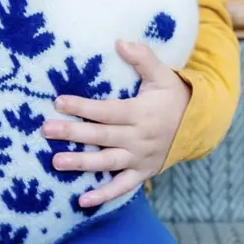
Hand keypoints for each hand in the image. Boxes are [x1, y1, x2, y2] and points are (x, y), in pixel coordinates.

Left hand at [42, 41, 190, 206]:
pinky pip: (122, 187)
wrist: (198, 124)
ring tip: (56, 162)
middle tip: (45, 130)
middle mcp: (139, 138)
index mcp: (141, 113)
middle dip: (72, 133)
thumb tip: (121, 42)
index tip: (58, 102)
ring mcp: (140, 158)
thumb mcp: (162, 73)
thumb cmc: (172, 95)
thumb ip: (142, 57)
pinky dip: (104, 195)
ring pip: (107, 163)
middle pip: (101, 136)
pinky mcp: (143, 173)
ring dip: (81, 163)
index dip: (82, 106)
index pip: (106, 110)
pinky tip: (83, 201)